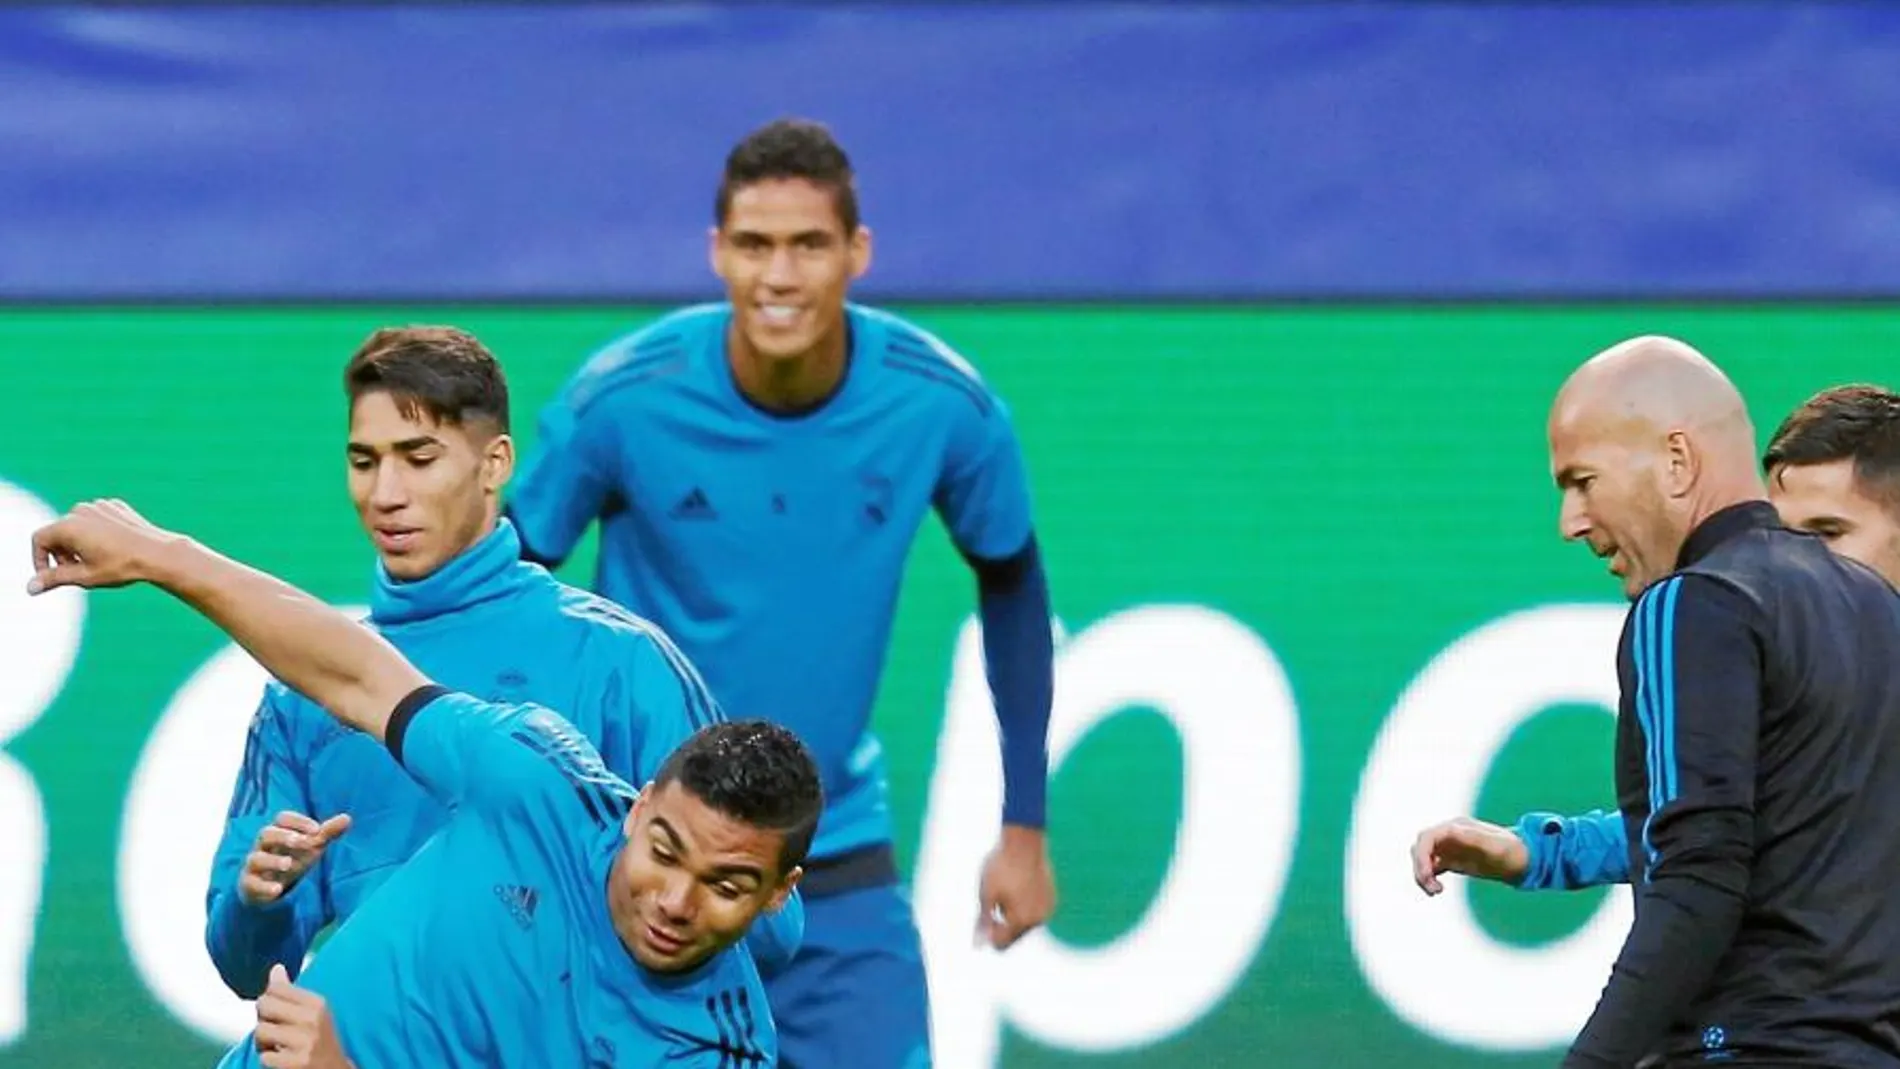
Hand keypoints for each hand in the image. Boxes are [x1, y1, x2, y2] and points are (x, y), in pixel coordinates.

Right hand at [27, 498, 179, 594]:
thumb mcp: (84, 576)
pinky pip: (97, 520)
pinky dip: (97, 533)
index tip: (52, 576)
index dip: (41, 560)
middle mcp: (81, 510)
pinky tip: (113, 548)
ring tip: (97, 561)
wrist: (159, 554)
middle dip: (62, 553)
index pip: (40, 540)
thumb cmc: (122, 566)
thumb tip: (30, 587)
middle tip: (78, 571)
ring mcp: (99, 505)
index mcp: (68, 525)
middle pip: (58, 532)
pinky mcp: (116, 506)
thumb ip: (54, 578)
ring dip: (79, 543)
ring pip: (78, 526)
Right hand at [241, 811, 352, 906]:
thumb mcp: (310, 847)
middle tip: (304, 841)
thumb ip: (327, 833)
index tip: (317, 829)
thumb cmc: (292, 860)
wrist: (270, 888)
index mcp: (278, 833)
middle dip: (284, 836)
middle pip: (266, 834)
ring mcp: (254, 866)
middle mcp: (263, 846)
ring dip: (273, 860)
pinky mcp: (249, 885)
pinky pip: (251, 884)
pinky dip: (264, 887)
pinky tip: (277, 890)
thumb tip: (347, 818)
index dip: (298, 821)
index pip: (282, 818)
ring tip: (289, 864)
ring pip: (255, 858)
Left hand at [255, 964, 352, 1068]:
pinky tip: (282, 1061)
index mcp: (317, 1003)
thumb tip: (276, 969)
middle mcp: (313, 1019)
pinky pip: (264, 1057)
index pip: (275, 988)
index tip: (279, 1014)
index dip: (269, 1001)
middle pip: (264, 1005)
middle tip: (275, 1032)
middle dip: (263, 1020)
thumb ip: (290, 993)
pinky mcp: (297, 1063)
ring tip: (277, 1048)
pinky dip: (269, 1061)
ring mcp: (305, 1042)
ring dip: (263, 1044)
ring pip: (260, 1031)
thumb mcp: (312, 1014)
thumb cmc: (320, 1042)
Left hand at [975, 825, 1055, 949]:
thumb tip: (979, 945)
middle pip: (1014, 935)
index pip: (1000, 944)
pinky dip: (1026, 904)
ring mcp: (1048, 909)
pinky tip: (1019, 885)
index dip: (988, 932)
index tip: (985, 912)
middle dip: (1002, 922)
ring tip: (1008, 888)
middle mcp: (1038, 920)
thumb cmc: (1001, 867)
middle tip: (996, 896)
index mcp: (1020, 921)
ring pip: (1026, 923)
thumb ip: (984, 923)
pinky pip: (1036, 910)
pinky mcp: (1053, 897)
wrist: (1024, 841)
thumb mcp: (986, 895)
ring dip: (1015, 913)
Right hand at [1411, 816, 1529, 895]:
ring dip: (1422, 875)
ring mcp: (1450, 848)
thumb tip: (1450, 830)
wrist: (1526, 859)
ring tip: (1435, 892)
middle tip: (1432, 890)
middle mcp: (1449, 836)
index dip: (1421, 856)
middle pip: (1420, 848)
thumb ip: (1473, 837)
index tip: (1427, 876)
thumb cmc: (1512, 851)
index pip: (1426, 838)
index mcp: (1456, 827)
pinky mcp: (1453, 860)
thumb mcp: (1494, 845)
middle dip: (1420, 868)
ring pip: (1423, 859)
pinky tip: (1437, 890)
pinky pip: (1432, 868)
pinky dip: (1429, 879)